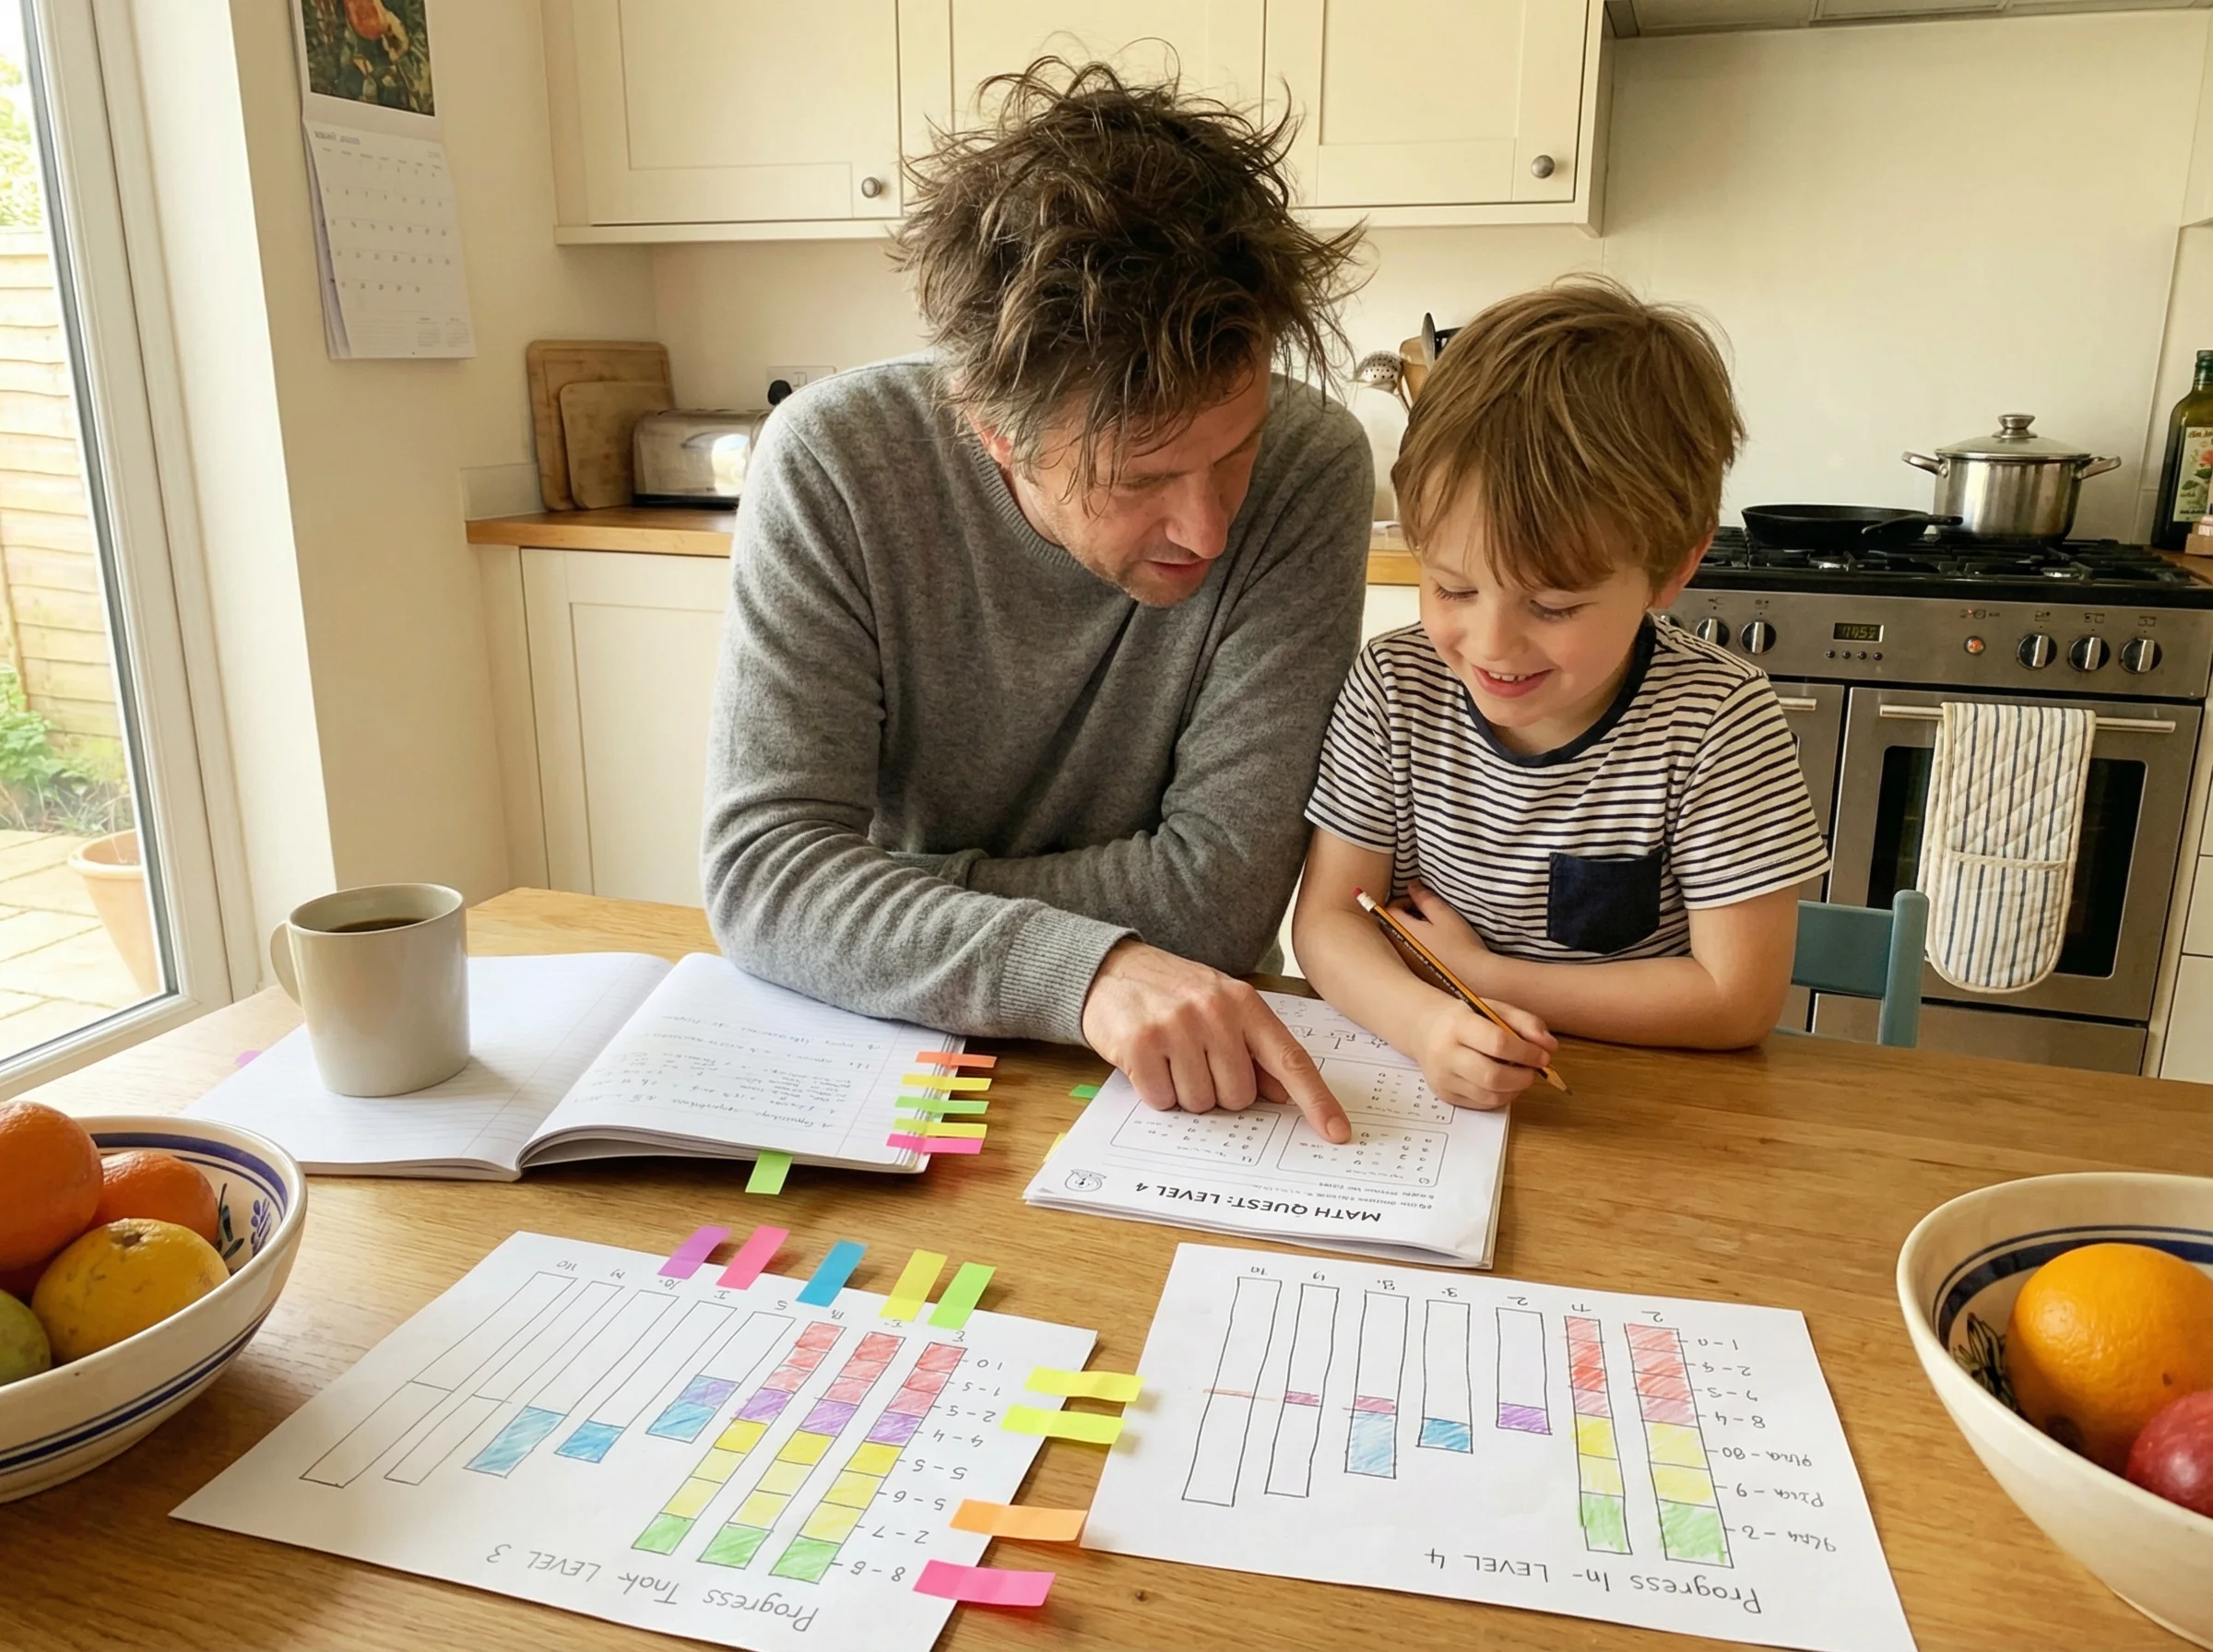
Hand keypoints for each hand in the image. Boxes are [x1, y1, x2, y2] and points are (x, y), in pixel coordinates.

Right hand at [1080, 940, 1350, 1142]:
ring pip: (1200, 1102)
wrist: (1111, 970)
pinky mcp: (1140, 1044)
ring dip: (1184, 1092)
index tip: (1337, 1132)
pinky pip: (1162, 1100)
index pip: (1289, 1059)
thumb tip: (1281, 1093)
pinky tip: (1149, 1061)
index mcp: (1244, 1004)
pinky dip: (1155, 1091)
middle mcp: (1214, 1012)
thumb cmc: (1174, 993)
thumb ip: (1254, 1046)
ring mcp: (1176, 1027)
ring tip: (1170, 1057)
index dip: (1316, 1100)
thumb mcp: (1221, 1006)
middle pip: (1238, 1096)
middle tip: (1196, 1060)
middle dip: (1218, 1091)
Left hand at [1389, 880, 1489, 977]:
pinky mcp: (1415, 974)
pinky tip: (1435, 947)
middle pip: (1392, 925)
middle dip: (1406, 915)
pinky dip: (1416, 945)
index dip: (1404, 900)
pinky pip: (1407, 954)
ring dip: (1411, 930)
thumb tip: (1411, 886)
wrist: (1474, 976)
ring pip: (1399, 939)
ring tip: (1432, 930)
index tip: (1421, 902)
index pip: (1390, 910)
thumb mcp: (1443, 914)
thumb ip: (1424, 898)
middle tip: (1427, 914)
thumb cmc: (1459, 943)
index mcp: (1402, 931)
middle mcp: (1398, 948)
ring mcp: (1405, 963)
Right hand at [1411, 993, 1556, 1110]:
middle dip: (1523, 1077)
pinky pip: (1482, 1104)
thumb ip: (1526, 1023)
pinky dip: (1502, 1096)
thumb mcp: (1494, 1009)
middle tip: (1533, 1069)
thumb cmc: (1465, 1017)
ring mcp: (1443, 1078)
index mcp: (1457, 1024)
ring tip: (1520, 1074)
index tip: (1542, 1055)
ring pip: (1489, 1095)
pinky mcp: (1445, 1095)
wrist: (1424, 1029)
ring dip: (1515, 1089)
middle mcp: (1445, 1053)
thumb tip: (1549, 1047)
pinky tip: (1505, 1083)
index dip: (1526, 1053)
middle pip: (1492, 1076)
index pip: (1497, 1043)